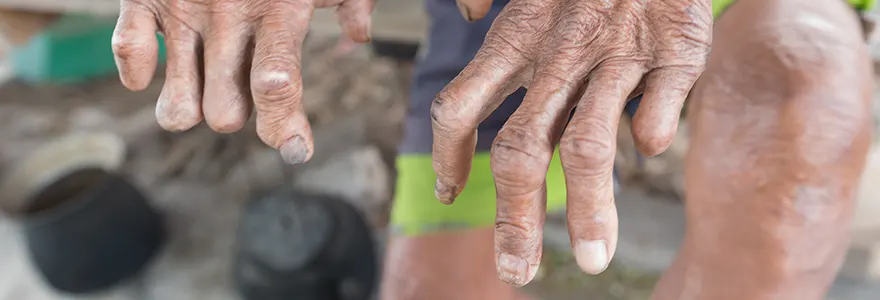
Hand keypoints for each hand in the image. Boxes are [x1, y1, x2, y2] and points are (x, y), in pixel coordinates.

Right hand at [112, 0, 374, 163]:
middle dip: (238, 116)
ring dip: (190, 111)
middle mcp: (229, 18)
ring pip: (178, 106)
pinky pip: (127, 53)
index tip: (296, 152)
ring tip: (199, 96)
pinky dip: (137, 73)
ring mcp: (184, 10)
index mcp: (279, 11)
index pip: (279, 89)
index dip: (286, 130)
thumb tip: (361, 36)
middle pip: (227, 113)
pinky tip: (153, 72)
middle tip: (241, 97)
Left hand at [431, 0, 711, 285]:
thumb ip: (492, 4)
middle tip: (517, 271)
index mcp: (516, 40)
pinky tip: (654, 148)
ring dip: (588, 209)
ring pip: (590, 145)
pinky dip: (654, 130)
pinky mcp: (675, 53)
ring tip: (594, 259)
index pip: (459, 108)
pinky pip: (662, 103)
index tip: (446, 192)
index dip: (448, 157)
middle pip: (521, 149)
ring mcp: (617, 57)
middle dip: (514, 217)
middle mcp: (557, 56)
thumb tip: (465, 15)